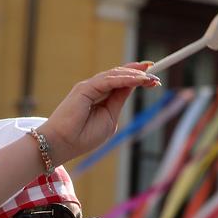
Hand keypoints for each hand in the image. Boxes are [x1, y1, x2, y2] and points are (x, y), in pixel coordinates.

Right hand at [38, 63, 160, 165]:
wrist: (62, 144)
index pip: (121, 83)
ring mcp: (89, 87)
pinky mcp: (84, 88)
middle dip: (139, 73)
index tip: (154, 80)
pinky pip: (108, 80)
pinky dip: (124, 79)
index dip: (137, 78)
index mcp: (100, 97)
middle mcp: (95, 88)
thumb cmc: (83, 137)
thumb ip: (118, 101)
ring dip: (134, 75)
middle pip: (119, 75)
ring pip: (115, 75)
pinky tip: (138, 80)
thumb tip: (133, 86)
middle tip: (156, 76)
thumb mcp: (109, 118)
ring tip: (150, 77)